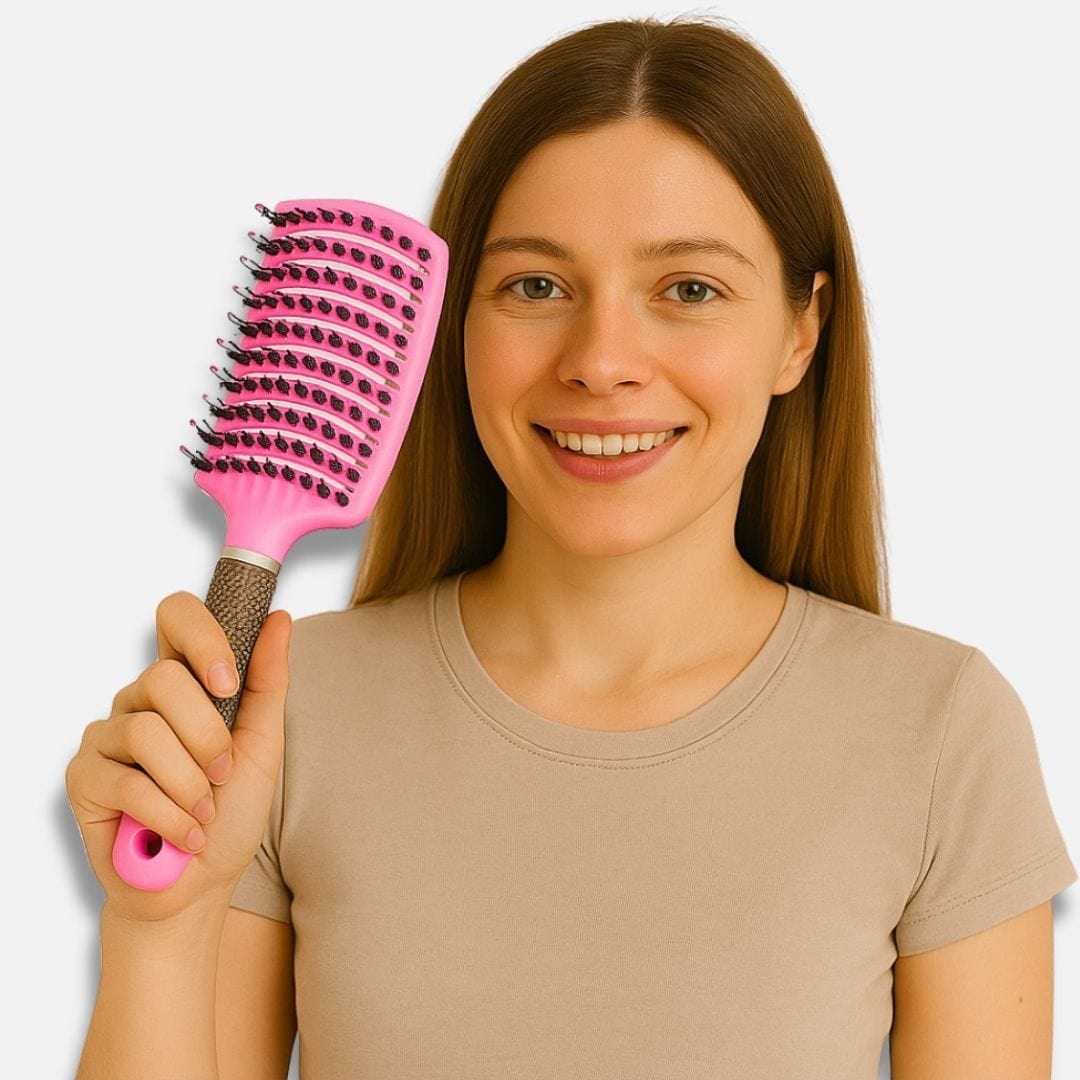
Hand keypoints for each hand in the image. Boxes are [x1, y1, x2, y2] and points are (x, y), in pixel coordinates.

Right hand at [66, 592, 290, 920]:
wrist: (202, 883)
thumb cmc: (232, 810)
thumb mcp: (264, 743)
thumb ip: (268, 680)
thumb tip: (279, 618)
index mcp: (185, 682)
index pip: (176, 616)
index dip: (200, 637)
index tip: (227, 681)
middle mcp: (140, 700)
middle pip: (164, 679)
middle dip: (208, 737)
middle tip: (221, 775)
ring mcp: (107, 736)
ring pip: (145, 732)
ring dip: (190, 783)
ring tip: (203, 810)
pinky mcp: (83, 778)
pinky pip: (126, 782)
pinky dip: (169, 815)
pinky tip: (184, 833)